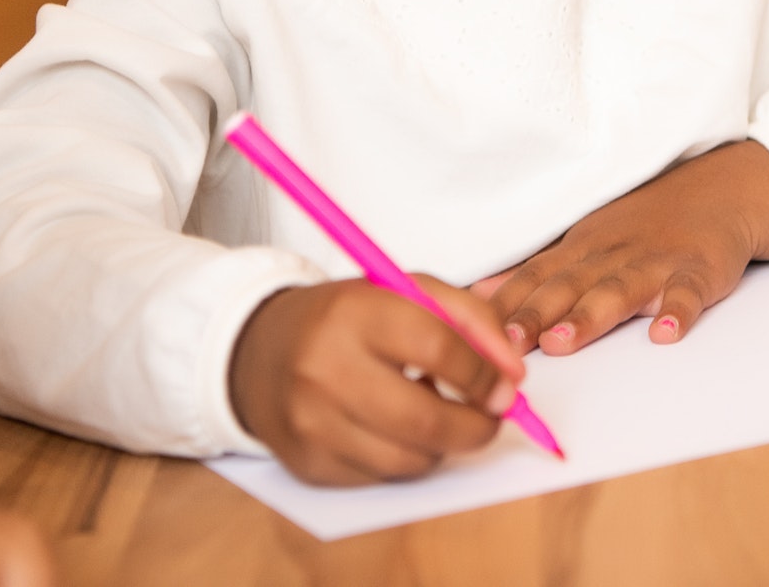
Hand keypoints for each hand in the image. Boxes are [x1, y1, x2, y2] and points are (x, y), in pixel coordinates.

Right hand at [228, 276, 523, 485]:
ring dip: (442, 445)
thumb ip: (468, 317)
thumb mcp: (404, 291)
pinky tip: (395, 429)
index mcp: (355, 313)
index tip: (508, 385)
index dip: (484, 373)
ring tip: (436, 415)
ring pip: (409, 459)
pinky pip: (381, 477)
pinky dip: (405, 459)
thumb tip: (511, 370)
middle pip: (425, 419)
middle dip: (477, 426)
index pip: (438, 348)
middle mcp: (325, 367)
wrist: (258, 352)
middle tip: (491, 417)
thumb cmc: (345, 320)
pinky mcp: (307, 463)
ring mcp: (312, 421)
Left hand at [483, 140, 768, 355]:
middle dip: (535, 314)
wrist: (719, 191)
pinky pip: (689, 292)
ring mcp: (656, 262)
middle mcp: (612, 254)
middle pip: (568, 286)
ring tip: (565, 340)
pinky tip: (667, 332)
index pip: (535, 277)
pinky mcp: (699, 271)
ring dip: (591, 315)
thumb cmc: (643, 226)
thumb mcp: (584, 242)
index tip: (470, 330)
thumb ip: (536, 272)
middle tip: (505, 343)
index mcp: (581, 250)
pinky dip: (679, 310)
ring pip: (619, 290)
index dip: (504, 304)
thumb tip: (478, 294)